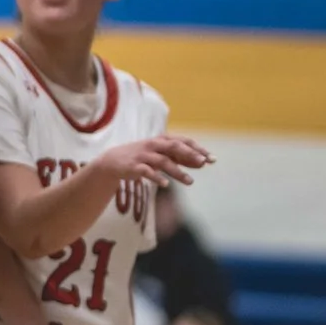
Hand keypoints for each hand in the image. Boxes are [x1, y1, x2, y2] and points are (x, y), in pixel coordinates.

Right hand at [89, 135, 211, 188]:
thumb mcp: (163, 155)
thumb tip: (203, 163)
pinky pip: (147, 171)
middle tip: (203, 163)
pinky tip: (166, 184)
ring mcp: (143, 155)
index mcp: (162, 140)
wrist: (113, 161)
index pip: (183, 141)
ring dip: (177, 171)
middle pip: (174, 147)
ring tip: (190, 182)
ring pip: (163, 161)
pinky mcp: (134, 166)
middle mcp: (154, 145)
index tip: (211, 159)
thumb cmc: (143, 157)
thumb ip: (182, 158)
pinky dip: (156, 177)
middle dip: (189, 154)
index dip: (198, 149)